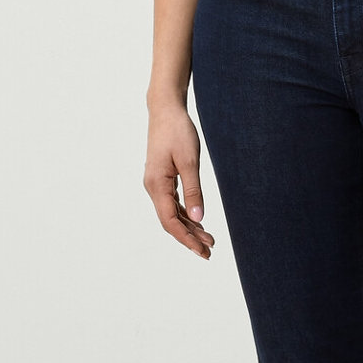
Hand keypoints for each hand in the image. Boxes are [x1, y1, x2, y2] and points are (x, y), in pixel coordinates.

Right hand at [145, 103, 213, 258]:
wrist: (165, 110)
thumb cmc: (178, 131)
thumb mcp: (189, 160)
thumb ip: (194, 190)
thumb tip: (198, 218)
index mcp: (157, 184)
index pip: (170, 221)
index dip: (186, 239)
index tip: (202, 251)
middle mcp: (153, 187)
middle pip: (170, 221)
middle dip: (189, 238)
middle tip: (209, 252)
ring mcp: (156, 184)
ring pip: (171, 214)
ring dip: (189, 228)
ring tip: (208, 240)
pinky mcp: (161, 179)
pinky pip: (172, 203)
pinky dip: (185, 214)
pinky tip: (197, 222)